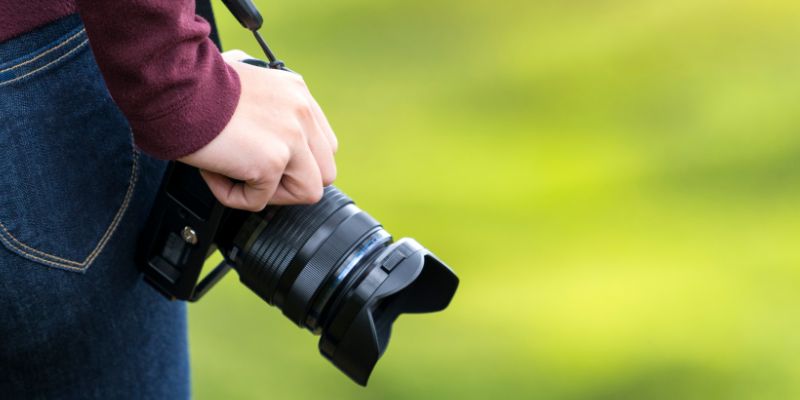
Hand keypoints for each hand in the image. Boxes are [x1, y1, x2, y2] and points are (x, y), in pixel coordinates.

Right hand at [179, 50, 337, 210]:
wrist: (173, 86)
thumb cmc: (195, 86)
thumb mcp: (246, 87)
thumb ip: (268, 112)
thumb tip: (263, 141)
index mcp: (297, 94)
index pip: (322, 144)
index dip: (298, 161)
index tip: (269, 161)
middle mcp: (302, 113)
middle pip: (324, 171)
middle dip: (290, 182)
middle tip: (254, 174)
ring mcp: (292, 138)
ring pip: (307, 191)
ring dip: (270, 193)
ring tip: (238, 175)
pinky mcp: (272, 161)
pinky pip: (259, 201)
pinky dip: (231, 195)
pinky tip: (214, 171)